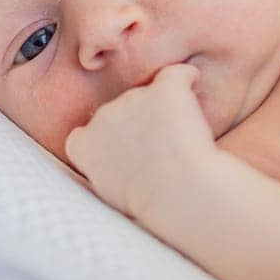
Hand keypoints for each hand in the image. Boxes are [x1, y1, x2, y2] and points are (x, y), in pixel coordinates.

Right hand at [64, 63, 217, 220]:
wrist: (178, 195)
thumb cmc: (150, 204)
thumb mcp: (111, 194)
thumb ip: (104, 170)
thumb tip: (115, 162)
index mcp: (83, 144)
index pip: (87, 131)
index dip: (109, 138)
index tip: (128, 152)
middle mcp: (103, 116)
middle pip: (121, 110)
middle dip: (139, 122)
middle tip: (163, 149)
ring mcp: (133, 98)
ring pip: (151, 93)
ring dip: (165, 108)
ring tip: (183, 139)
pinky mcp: (164, 89)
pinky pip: (179, 75)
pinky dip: (189, 80)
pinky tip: (196, 93)